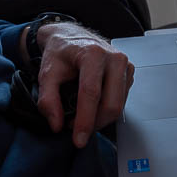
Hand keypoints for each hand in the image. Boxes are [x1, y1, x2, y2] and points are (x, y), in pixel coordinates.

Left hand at [24, 22, 134, 147]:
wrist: (71, 36)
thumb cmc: (61, 53)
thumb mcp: (46, 73)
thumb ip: (48, 99)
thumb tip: (57, 124)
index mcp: (92, 54)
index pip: (91, 93)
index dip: (85, 120)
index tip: (78, 139)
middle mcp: (113, 58)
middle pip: (111, 103)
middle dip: (95, 124)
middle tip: (76, 130)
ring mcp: (125, 64)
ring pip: (119, 105)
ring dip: (100, 119)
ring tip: (82, 117)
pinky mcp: (129, 72)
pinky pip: (122, 100)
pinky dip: (107, 110)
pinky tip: (93, 106)